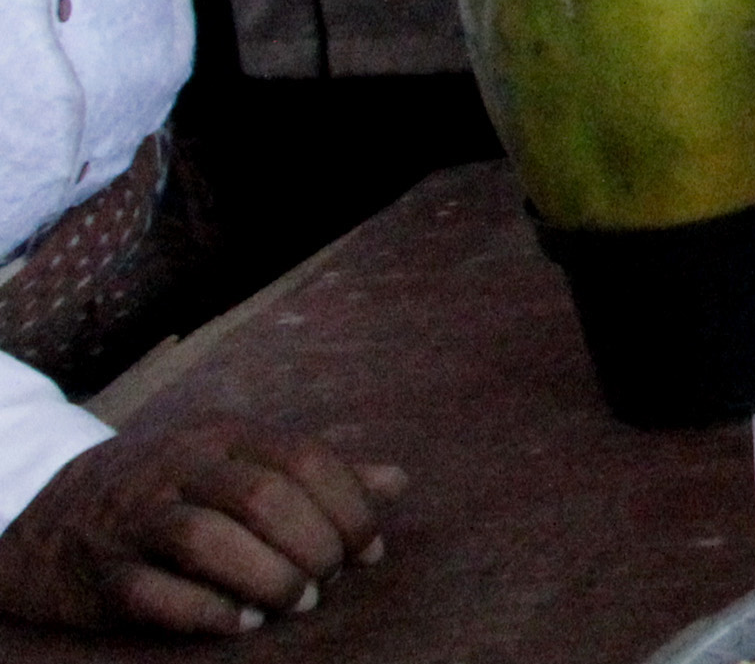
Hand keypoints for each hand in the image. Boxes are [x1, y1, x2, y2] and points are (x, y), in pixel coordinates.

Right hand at [0, 416, 403, 635]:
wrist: (53, 520)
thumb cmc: (175, 492)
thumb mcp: (242, 465)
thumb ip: (318, 474)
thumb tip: (398, 483)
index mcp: (223, 435)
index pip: (306, 459)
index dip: (351, 508)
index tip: (367, 552)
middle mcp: (178, 468)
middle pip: (264, 498)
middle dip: (313, 547)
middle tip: (327, 582)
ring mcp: (134, 519)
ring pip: (208, 540)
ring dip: (268, 579)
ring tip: (294, 603)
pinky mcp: (103, 575)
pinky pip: (157, 595)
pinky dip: (210, 613)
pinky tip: (243, 622)